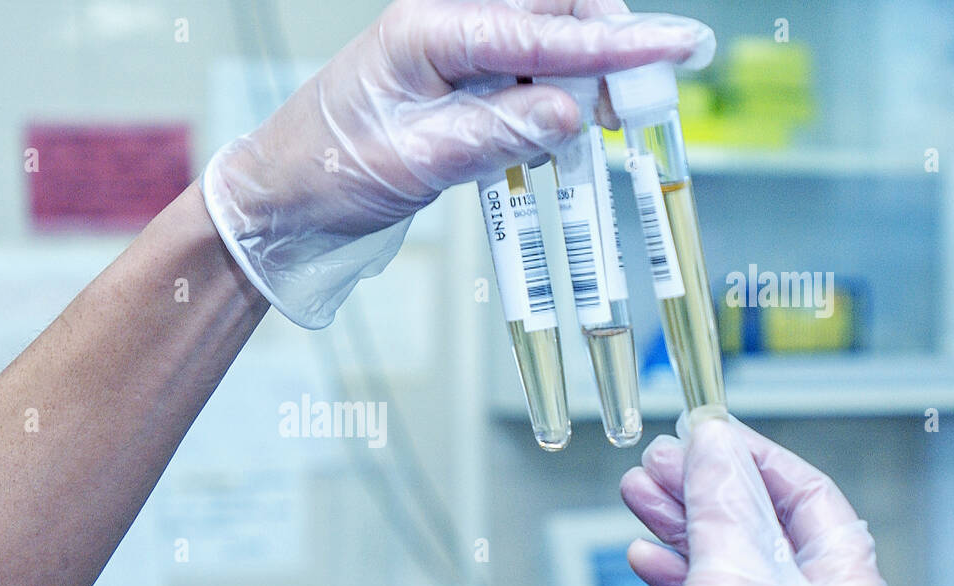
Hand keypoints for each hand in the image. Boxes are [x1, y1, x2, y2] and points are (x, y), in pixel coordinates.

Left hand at [201, 0, 713, 326]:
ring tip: (619, 115)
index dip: (613, 43)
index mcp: (425, 32)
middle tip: (652, 92)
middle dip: (611, 46)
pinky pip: (525, 79)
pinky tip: (570, 130)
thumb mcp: (410, 164)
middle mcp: (443, 27)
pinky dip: (556, 101)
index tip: (675, 46)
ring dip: (587, 76)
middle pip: (552, 15)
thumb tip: (570, 115)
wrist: (279, 200)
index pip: (538, 31)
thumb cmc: (324, 176)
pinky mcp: (456, 86)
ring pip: (545, 45)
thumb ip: (492, 135)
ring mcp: (451, 54)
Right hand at [581, 415, 904, 585]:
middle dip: (710, 491)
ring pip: (735, 563)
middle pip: (768, 531)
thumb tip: (713, 443)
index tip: (713, 434)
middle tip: (663, 460)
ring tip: (639, 492)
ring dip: (685, 525)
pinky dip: (678, 572)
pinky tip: (644, 553)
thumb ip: (722, 506)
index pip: (815, 504)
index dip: (760, 461)